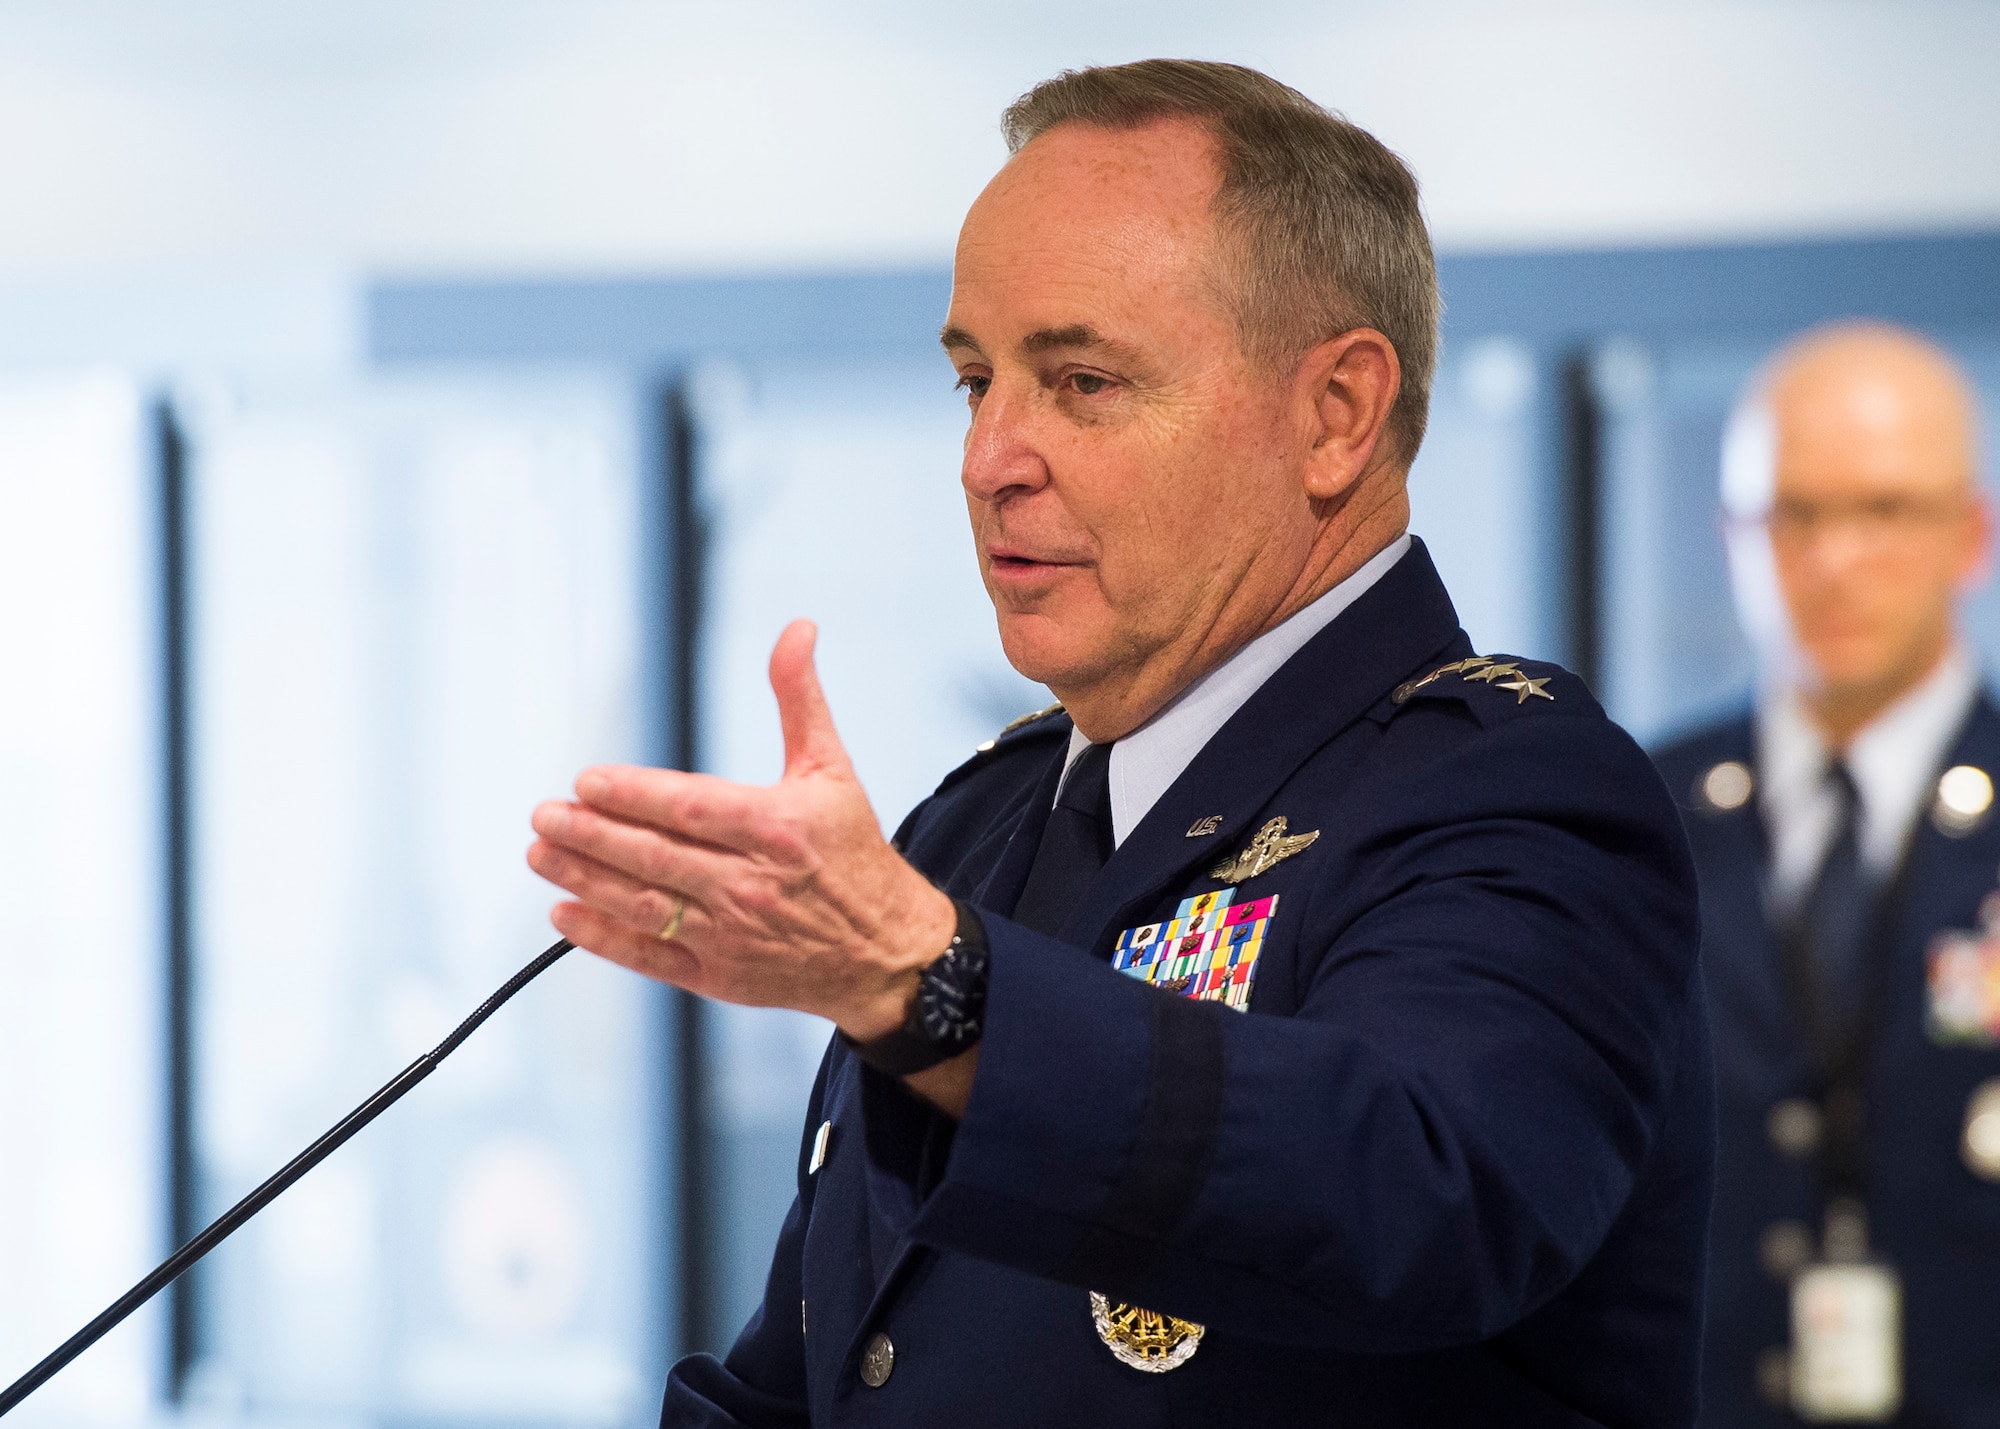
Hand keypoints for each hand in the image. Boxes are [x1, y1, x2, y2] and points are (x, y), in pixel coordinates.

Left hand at [527, 620, 957, 1041]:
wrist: (887, 950)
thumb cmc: (853, 853)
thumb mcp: (832, 769)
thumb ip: (801, 699)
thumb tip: (796, 630)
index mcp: (778, 828)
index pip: (691, 808)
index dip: (633, 796)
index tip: (586, 781)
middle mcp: (753, 884)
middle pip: (656, 858)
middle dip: (592, 836)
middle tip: (545, 815)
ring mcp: (733, 935)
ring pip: (644, 905)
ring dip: (585, 880)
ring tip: (541, 854)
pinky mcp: (720, 976)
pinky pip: (650, 957)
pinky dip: (603, 939)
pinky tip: (565, 916)